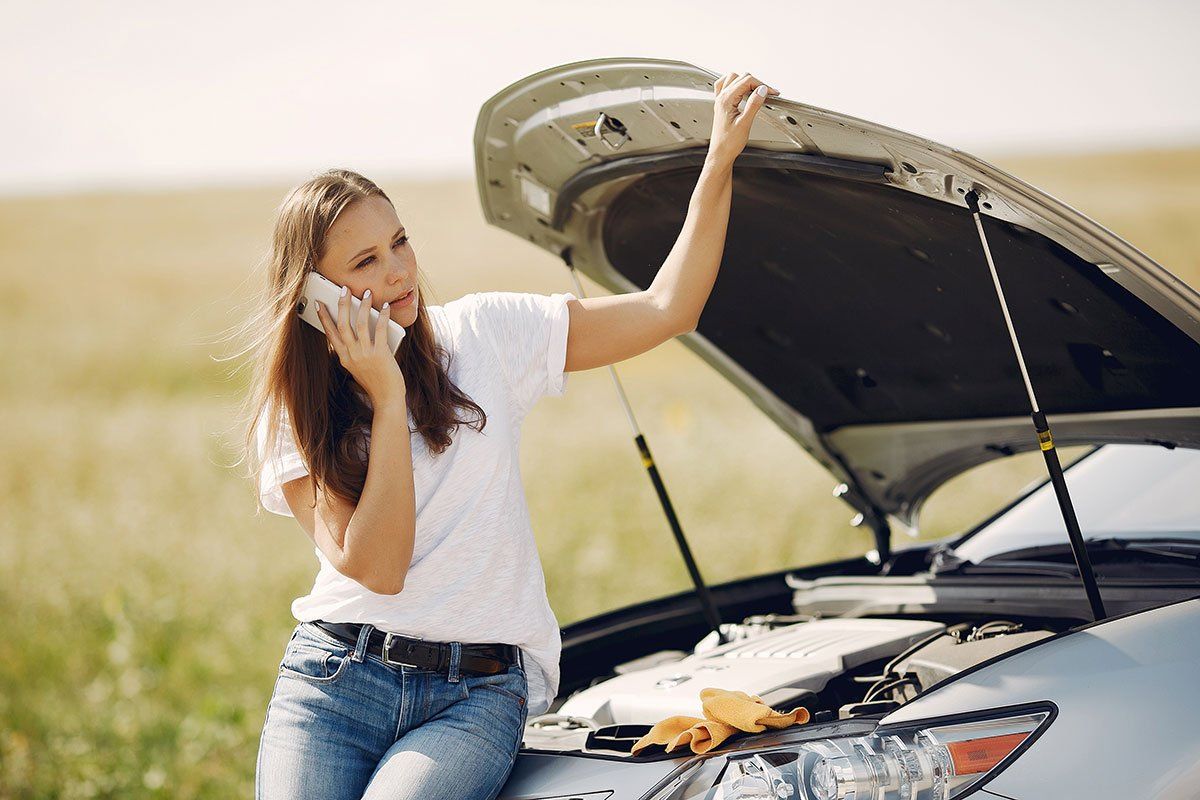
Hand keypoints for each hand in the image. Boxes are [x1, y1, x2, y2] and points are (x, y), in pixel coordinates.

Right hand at [316, 285, 405, 406]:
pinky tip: (385, 307)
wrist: (387, 399)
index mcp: (344, 358)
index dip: (324, 317)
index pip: (330, 333)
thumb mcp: (358, 368)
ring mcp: (365, 354)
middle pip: (343, 324)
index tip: (319, 303)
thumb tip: (359, 328)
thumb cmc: (375, 383)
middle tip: (343, 289)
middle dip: (342, 304)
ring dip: (362, 305)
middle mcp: (352, 355)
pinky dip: (382, 316)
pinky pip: (379, 329)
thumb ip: (355, 351)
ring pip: (359, 324)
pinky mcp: (380, 354)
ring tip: (366, 293)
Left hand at [706, 71, 778, 168]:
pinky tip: (742, 91)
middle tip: (768, 93)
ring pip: (733, 78)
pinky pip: (725, 86)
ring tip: (757, 91)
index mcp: (726, 100)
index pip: (747, 81)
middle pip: (741, 78)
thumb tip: (762, 90)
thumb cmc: (729, 143)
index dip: (762, 85)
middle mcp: (721, 98)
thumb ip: (753, 104)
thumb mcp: (745, 124)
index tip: (772, 92)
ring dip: (746, 81)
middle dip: (757, 83)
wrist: (720, 154)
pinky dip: (734, 84)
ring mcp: (720, 100)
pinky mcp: (721, 105)